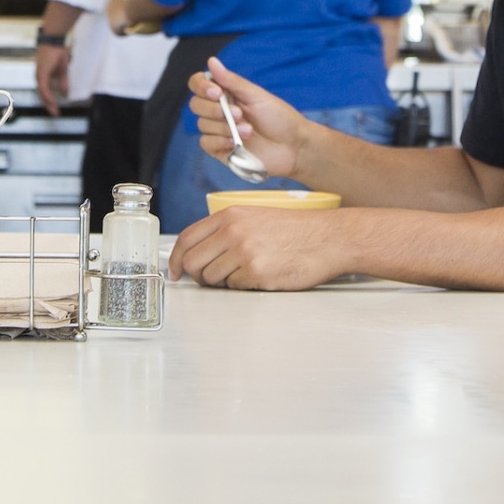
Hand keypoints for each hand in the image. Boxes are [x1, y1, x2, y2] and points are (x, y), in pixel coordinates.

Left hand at [34, 43, 70, 110]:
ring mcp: (39, 75)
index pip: (45, 92)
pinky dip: (47, 95)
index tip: (55, 109)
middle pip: (42, 95)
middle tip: (55, 114)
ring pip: (42, 93)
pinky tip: (52, 101)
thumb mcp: (62, 71)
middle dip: (48, 105)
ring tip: (54, 110)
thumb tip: (65, 92)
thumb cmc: (57, 53)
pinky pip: (43, 87)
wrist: (54, 41)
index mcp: (43, 77)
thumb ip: (63, 82)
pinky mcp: (41, 73)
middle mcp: (39, 77)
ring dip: (48, 102)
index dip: (50, 101)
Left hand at [168, 207, 353, 289]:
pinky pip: (234, 288)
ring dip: (222, 282)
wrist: (328, 239)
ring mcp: (244, 252)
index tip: (175, 272)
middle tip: (209, 280)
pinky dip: (242, 286)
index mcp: (230, 216)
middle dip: (197, 276)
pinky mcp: (257, 273)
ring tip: (244, 274)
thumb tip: (200, 252)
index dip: (175, 259)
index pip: (188, 238)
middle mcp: (233, 232)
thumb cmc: (295, 231)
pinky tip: (260, 276)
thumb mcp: (256, 217)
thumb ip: (227, 230)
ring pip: (212, 278)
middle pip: (194, 262)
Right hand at [186, 58, 310, 180]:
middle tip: (239, 113)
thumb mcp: (256, 96)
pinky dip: (218, 141)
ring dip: (224, 127)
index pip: (198, 85)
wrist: (294, 146)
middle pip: (196, 105)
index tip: (216, 92)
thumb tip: (211, 61)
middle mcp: (219, 111)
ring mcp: (219, 131)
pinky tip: (235, 142)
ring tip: (248, 130)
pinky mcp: (222, 150)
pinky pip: (206, 143)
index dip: (201, 86)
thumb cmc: (279, 118)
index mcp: (226, 94)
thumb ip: (231, 81)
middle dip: (214, 109)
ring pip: (202, 125)